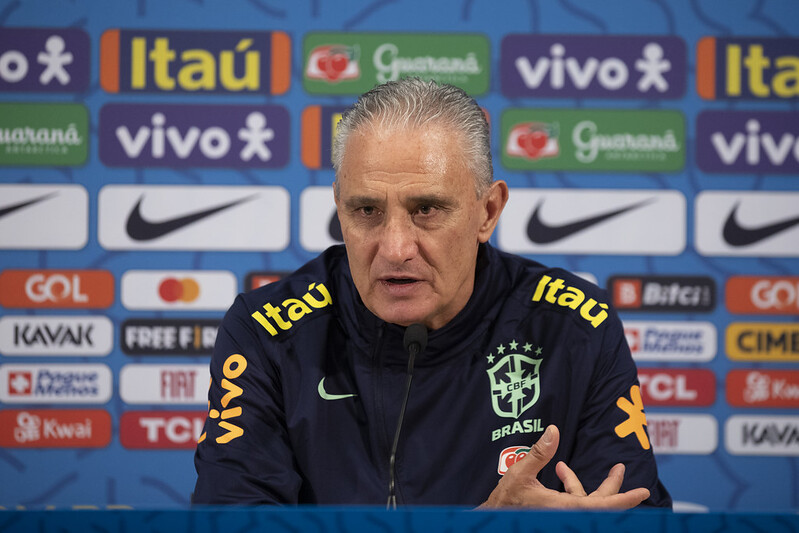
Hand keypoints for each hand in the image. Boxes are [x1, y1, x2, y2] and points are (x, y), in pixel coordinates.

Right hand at [478, 425, 649, 509]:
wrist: (496, 518)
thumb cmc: (506, 500)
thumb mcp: (520, 473)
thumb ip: (539, 453)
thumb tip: (554, 431)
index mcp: (564, 508)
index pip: (603, 506)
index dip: (625, 500)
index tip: (643, 492)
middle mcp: (568, 515)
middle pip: (601, 503)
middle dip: (612, 485)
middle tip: (618, 468)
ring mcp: (564, 516)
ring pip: (587, 502)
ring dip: (582, 483)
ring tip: (563, 466)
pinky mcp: (558, 515)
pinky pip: (575, 502)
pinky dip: (571, 488)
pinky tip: (558, 472)